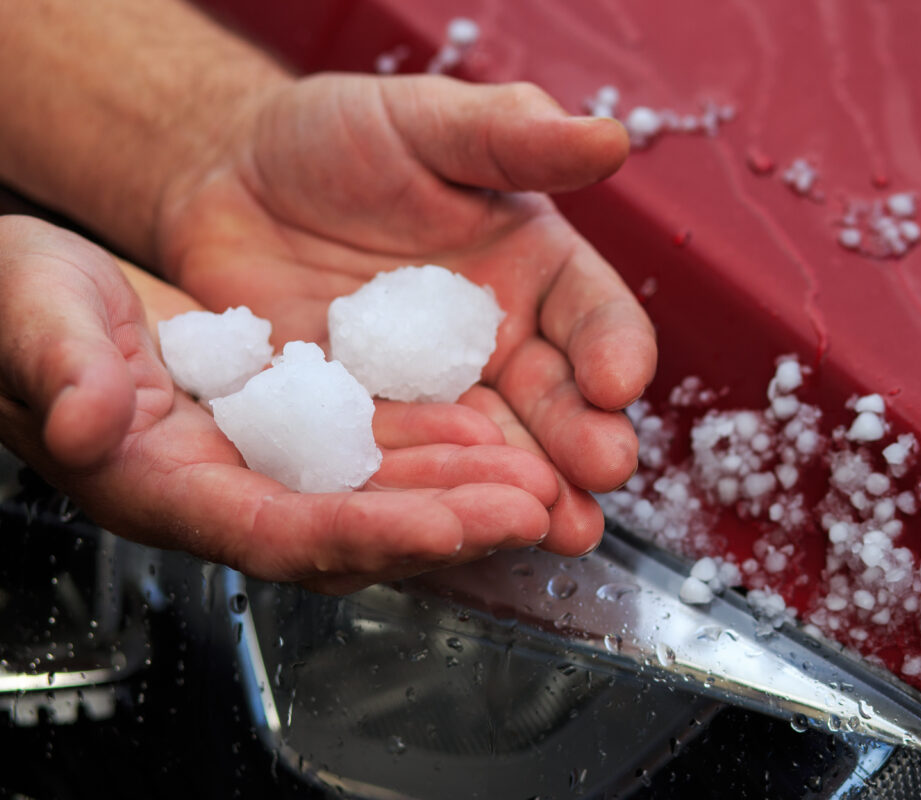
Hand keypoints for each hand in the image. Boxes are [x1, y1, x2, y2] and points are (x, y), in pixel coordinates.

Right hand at [0, 215, 563, 593]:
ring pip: (376, 494)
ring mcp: (262, 461)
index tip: (452, 525)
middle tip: (538, 509)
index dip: (368, 533)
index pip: (277, 531)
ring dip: (460, 491)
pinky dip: (434, 447)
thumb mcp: (28, 311)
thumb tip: (82, 420)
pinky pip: (372, 449)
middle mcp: (224, 488)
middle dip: (447, 523)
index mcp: (159, 483)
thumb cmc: (17, 302)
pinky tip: (492, 432)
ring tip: (541, 480)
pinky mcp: (289, 426)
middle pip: (351, 527)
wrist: (44, 290)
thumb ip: (56, 365)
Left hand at [156, 75, 656, 555]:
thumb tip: (609, 137)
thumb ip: (512, 134)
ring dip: (522, 489)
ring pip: (489, 448)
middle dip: (583, 440)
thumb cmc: (341, 137)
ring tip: (553, 528)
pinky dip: (424, 495)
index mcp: (534, 272)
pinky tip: (447, 525)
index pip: (593, 315)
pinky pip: (399, 464)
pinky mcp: (367, 427)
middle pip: (555, 400)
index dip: (613, 347)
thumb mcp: (426, 123)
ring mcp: (433, 395)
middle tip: (601, 475)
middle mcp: (498, 344)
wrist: (232, 178)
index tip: (619, 381)